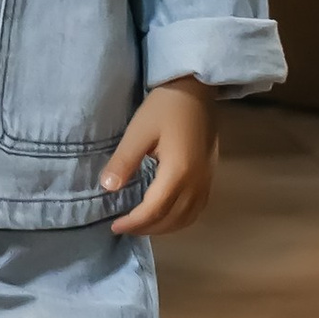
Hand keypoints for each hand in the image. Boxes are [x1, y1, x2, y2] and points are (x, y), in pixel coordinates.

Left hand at [101, 78, 217, 237]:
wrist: (197, 89)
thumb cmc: (165, 107)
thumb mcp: (138, 131)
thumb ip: (124, 161)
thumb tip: (108, 188)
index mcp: (178, 172)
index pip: (154, 210)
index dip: (133, 223)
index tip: (114, 226)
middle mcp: (197, 182)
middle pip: (172, 219)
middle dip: (147, 228)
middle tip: (124, 227)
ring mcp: (207, 180)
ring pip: (187, 218)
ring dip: (164, 227)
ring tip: (142, 225)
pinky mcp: (210, 175)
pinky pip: (197, 209)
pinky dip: (180, 219)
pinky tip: (166, 215)